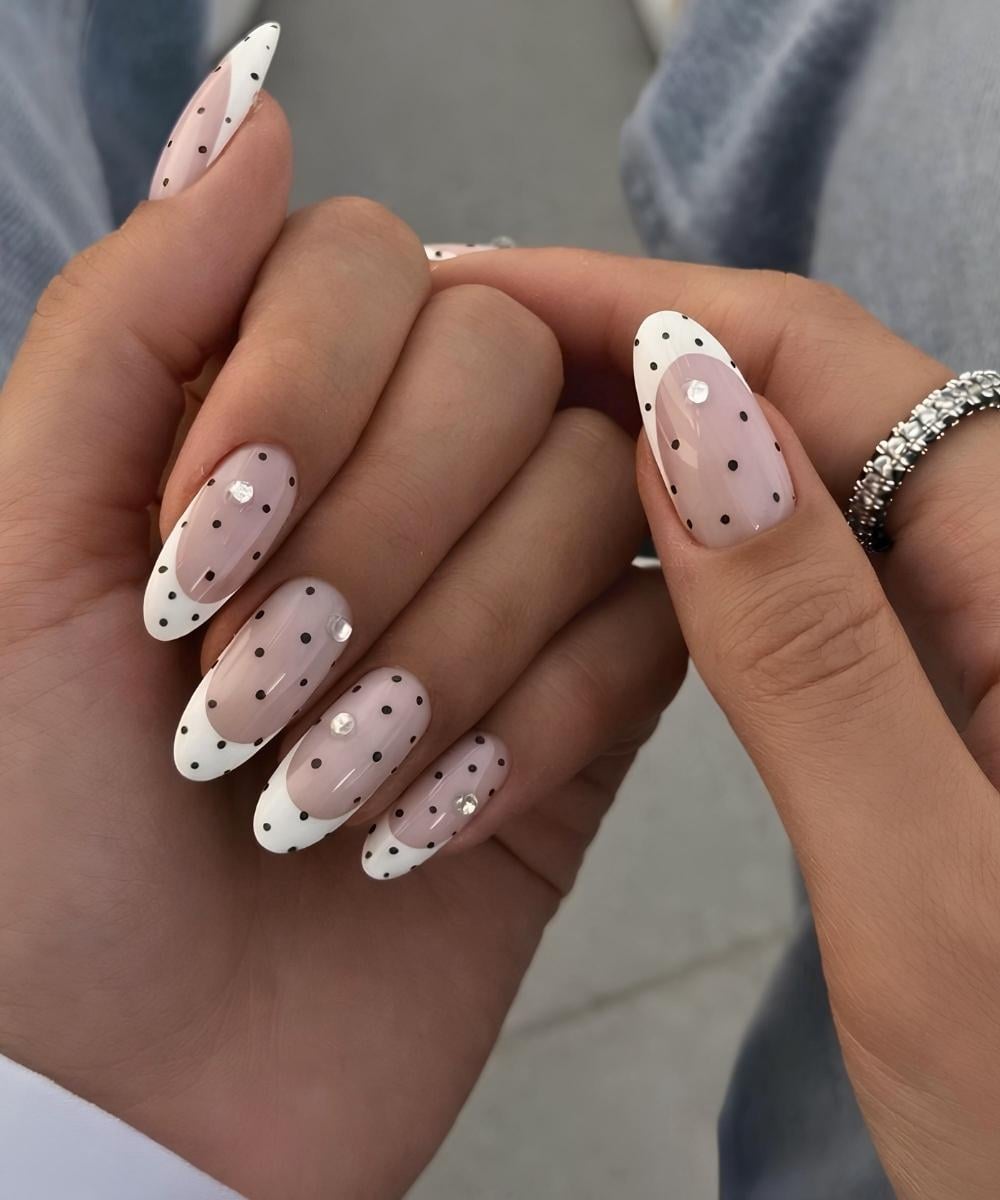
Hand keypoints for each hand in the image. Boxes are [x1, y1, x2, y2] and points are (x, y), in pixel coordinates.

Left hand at [0, 109, 685, 1196]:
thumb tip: (255, 110)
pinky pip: (653, 634)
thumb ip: (132, 317)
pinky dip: (527, 727)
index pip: (373, 264)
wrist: (127, 1083)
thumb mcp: (15, 542)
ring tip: (319, 782)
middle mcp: (398, 477)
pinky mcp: (588, 710)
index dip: (304, 388)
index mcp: (260, 416)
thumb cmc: (23, 836)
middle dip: (375, 535)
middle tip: (248, 688)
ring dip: (446, 647)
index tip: (192, 548)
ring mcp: (507, 589)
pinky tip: (414, 825)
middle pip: (505, 363)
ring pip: (596, 493)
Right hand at [438, 249, 999, 1197]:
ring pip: (777, 484)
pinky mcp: (921, 689)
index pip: (814, 360)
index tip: (473, 289)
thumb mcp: (931, 880)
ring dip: (629, 452)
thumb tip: (681, 408)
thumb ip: (810, 644)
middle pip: (792, 400)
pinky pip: (784, 576)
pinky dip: (675, 553)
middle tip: (440, 360)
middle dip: (613, 360)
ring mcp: (959, 627)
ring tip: (479, 442)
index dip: (632, 306)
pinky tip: (585, 556)